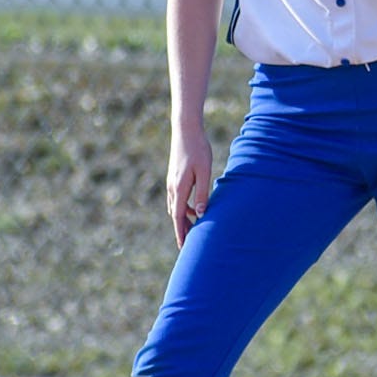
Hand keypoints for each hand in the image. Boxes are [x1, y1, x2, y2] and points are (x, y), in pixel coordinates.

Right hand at [165, 122, 212, 247]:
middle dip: (181, 229)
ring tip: (194, 228)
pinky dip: (183, 207)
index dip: (180, 233)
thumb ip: (203, 193)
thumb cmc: (198, 149)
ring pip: (176, 206)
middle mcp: (172, 187)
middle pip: (175, 214)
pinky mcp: (174, 176)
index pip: (178, 217)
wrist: (185, 129)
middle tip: (188, 244)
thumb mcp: (204, 172)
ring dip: (183, 218)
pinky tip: (194, 208)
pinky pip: (177, 198)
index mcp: (179, 188)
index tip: (182, 247)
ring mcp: (172, 181)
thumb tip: (201, 213)